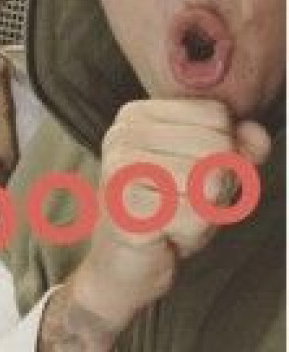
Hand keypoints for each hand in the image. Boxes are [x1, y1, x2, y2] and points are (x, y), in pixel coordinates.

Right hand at [72, 99, 270, 333]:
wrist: (120, 264)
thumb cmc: (163, 213)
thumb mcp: (207, 170)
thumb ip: (237, 147)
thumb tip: (257, 135)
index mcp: (136, 116)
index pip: (215, 114)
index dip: (223, 150)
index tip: (189, 173)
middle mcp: (122, 135)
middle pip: (217, 146)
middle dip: (218, 184)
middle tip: (183, 201)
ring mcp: (121, 169)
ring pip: (211, 180)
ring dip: (206, 211)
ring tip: (174, 216)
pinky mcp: (127, 206)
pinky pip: (197, 214)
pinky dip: (193, 232)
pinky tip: (165, 233)